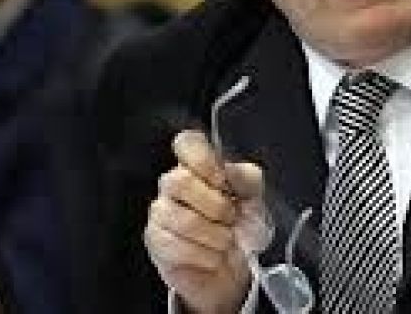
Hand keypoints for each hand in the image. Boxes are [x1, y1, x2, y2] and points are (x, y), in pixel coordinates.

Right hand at [144, 130, 263, 313]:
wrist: (234, 267)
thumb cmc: (241, 225)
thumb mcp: (255, 197)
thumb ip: (246, 178)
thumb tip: (229, 170)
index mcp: (199, 165)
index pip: (187, 142)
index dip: (202, 159)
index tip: (221, 179)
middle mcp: (174, 184)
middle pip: (179, 181)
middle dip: (215, 205)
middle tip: (231, 218)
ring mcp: (161, 212)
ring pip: (181, 218)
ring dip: (214, 235)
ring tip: (226, 240)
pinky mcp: (156, 240)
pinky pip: (176, 246)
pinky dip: (204, 255)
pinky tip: (213, 256)